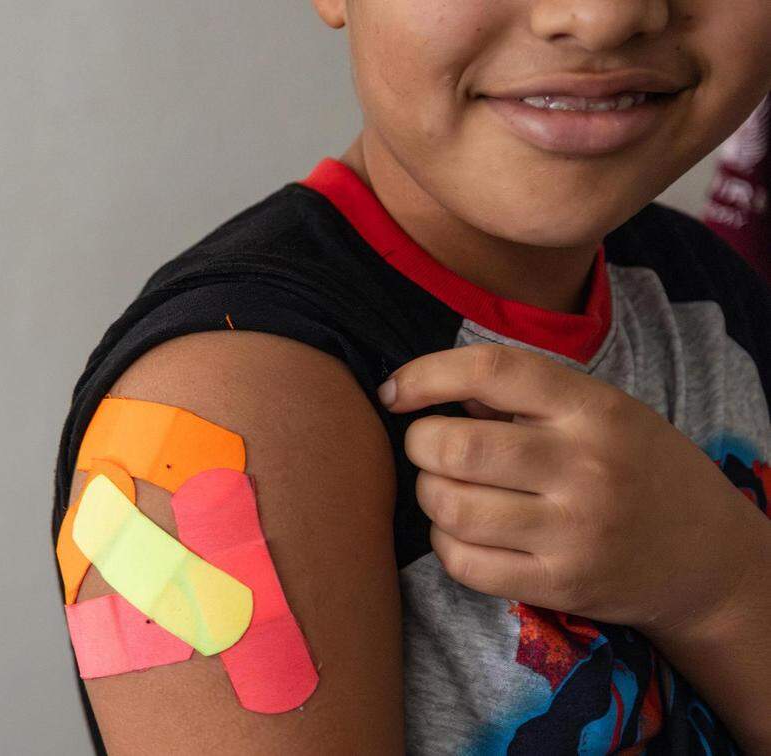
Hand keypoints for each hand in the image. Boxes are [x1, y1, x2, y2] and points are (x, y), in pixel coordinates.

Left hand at [379, 343, 762, 634]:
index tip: (396, 390)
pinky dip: (445, 544)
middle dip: (419, 443)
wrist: (707, 555)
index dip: (427, 373)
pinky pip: (464, 563)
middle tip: (428, 446)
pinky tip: (461, 532)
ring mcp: (573, 531)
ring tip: (446, 489)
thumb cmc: (636, 467)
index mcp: (594, 408)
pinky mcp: (560, 584)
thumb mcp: (603, 410)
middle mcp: (584, 466)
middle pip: (456, 446)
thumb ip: (526, 395)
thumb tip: (432, 390)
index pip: (491, 370)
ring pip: (451, 508)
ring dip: (429, 494)